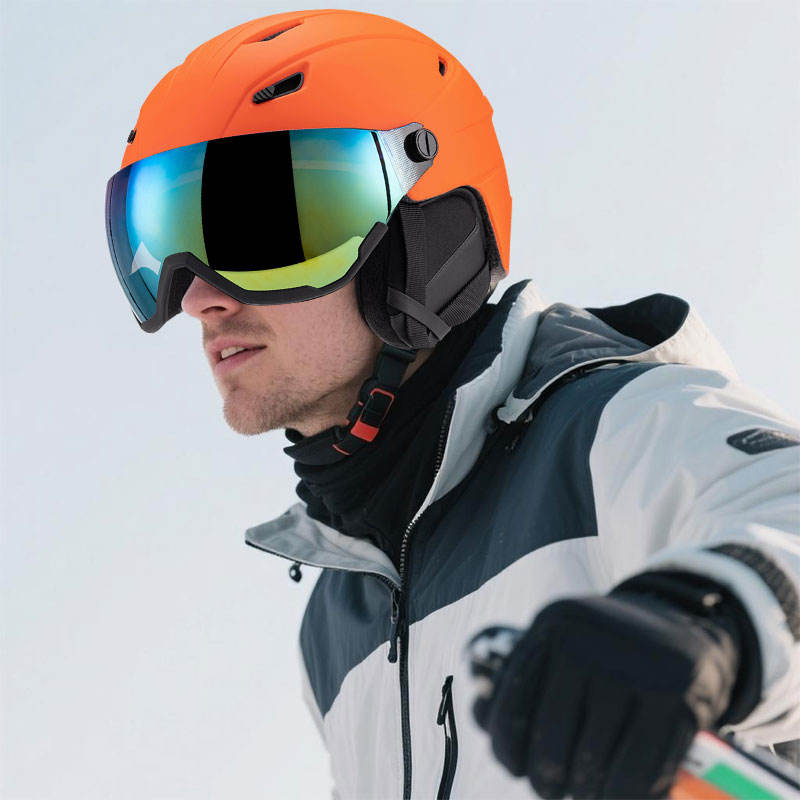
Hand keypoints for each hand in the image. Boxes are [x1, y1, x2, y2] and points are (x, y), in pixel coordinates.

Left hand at [472, 576, 751, 798]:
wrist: (681, 629)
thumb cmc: (602, 653)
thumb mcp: (558, 650)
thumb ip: (517, 684)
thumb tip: (478, 713)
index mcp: (553, 625)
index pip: (511, 705)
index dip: (508, 749)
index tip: (517, 768)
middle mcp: (589, 640)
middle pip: (551, 744)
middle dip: (549, 781)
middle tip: (556, 787)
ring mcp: (636, 667)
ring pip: (594, 767)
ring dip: (589, 793)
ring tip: (590, 789)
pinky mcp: (679, 699)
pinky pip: (640, 776)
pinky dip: (629, 796)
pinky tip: (625, 790)